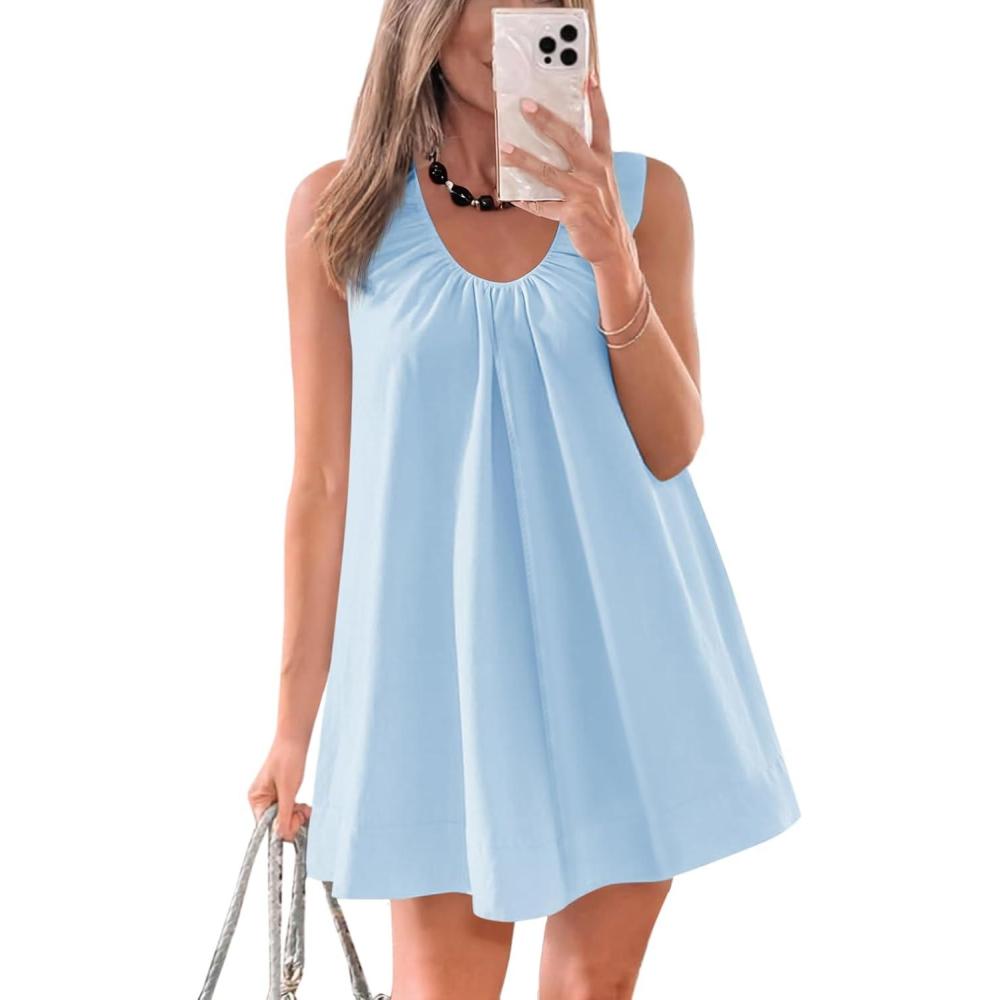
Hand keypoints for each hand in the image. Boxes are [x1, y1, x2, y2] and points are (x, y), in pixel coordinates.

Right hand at [247, 736, 312, 840]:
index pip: (266, 826)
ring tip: (306, 807)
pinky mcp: (281, 794)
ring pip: (285, 818)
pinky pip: (289, 810)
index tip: (297, 820)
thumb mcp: (288, 789)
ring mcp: (271, 798)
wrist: (295, 738)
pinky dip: (297, 810)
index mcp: (256, 799)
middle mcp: (261, 800)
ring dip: (297, 816)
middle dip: (292, 820)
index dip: (282, 828)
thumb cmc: (288, 758)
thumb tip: (282, 835)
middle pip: (276, 824)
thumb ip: (284, 813)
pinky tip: (305, 806)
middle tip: (303, 811)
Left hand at [499, 69, 633, 268]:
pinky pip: (542, 206)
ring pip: (548, 172)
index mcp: (604, 161)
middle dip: (546, 120)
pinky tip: (510, 196)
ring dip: (523, 159)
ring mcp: (583, 193)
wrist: (613, 247)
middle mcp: (595, 172)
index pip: (602, 123)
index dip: (596, 99)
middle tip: (525, 105)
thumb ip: (585, 162)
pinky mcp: (573, 214)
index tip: (589, 76)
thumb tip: (556, 144)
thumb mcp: (602, 182)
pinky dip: (525, 202)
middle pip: (568, 139)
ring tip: (504, 149)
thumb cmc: (603, 211)